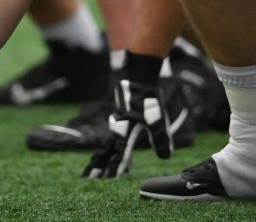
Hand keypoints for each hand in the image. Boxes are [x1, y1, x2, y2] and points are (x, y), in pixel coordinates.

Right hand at [83, 53, 172, 178]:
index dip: (113, 169)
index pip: (117, 156)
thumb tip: (165, 157)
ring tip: (96, 162)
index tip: (105, 181)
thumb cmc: (146, 97)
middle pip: (106, 151)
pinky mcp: (120, 112)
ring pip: (108, 141)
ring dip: (102, 153)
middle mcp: (117, 127)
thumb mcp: (156, 119)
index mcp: (124, 132)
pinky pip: (112, 132)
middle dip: (99, 165)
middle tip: (89, 178)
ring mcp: (117, 119)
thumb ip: (160, 138)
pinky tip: (114, 140)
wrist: (137, 73)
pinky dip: (109, 141)